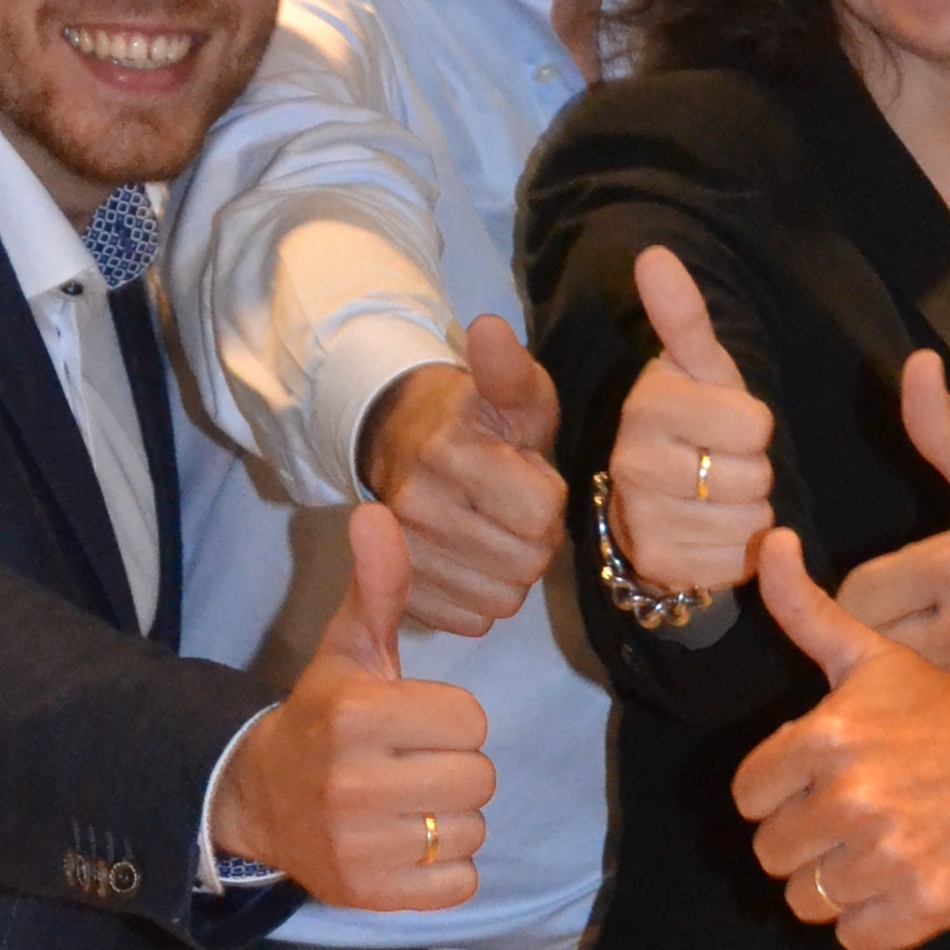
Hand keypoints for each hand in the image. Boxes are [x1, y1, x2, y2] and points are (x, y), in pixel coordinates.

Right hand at [208, 506, 496, 908]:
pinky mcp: (369, 893)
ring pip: (471, 831)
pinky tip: (404, 844)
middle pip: (478, 778)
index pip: (471, 721)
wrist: (257, 798)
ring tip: (404, 805)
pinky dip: (442, 871)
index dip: (450, 720)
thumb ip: (378, 587)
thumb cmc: (323, 717)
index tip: (412, 723)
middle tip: (409, 766)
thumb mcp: (348, 650)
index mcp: (356, 716)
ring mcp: (359, 844)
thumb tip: (377, 512)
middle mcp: (353, 783)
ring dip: (449, 820)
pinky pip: (458, 885)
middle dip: (453, 770)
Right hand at [355, 317, 563, 637]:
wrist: (401, 444)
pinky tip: (473, 561)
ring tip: (494, 531)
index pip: (542, 515)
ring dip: (512, 572)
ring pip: (503, 598)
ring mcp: (402, 555)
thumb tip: (488, 328)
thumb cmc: (477, 419)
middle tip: (513, 508)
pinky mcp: (401, 593)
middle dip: (534, 538)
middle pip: (527, 562)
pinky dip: (483, 598)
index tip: (528, 477)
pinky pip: (472, 621)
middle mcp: (415, 505)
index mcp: (449, 452)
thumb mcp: (509, 391)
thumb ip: (510, 370)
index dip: (548, 499)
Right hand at [609, 244, 775, 593]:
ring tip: (715, 496)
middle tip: (718, 462)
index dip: (753, 425)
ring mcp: (643, 518)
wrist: (655, 498)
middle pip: (753, 474)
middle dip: (751, 469)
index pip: (754, 423)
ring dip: (747, 510)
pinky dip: (736, 549)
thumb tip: (653, 254)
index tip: (723, 423)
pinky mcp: (659, 562)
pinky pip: (735, 559)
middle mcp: (634, 463)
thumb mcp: (699, 368)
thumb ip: (683, 317)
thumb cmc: (692, 422)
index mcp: (649, 405)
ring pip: (748, 517)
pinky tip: (709, 531)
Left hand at [734, 530, 949, 949]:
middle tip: (859, 816)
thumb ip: (806, 610)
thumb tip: (766, 544)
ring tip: (881, 849)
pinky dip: (874, 921)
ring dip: (837, 882)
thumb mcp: (876, 653)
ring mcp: (886, 857)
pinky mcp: (921, 906)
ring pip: (807, 900)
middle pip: (773, 853)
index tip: (824, 780)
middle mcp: (850, 799)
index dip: (783, 791)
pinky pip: (853, 938)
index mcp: (826, 737)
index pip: (750, 796)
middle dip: (808, 838)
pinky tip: (904, 882)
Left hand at [839, 352, 949, 681]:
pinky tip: (932, 679)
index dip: (859, 588)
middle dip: (868, 627)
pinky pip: (923, 704)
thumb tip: (915, 364)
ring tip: (911, 642)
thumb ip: (944, 430)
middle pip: (866, 639)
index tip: (877, 583)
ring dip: (888, 664)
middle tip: (891, 615)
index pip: (857, 591)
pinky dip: (917, 693)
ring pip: (891, 678)